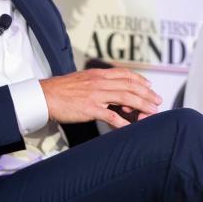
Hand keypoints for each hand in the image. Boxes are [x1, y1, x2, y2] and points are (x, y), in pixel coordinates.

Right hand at [40, 67, 161, 128]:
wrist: (44, 96)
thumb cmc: (62, 90)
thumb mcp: (83, 81)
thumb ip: (99, 85)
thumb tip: (114, 94)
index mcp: (98, 74)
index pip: (125, 74)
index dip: (140, 80)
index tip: (149, 86)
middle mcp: (100, 82)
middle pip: (130, 86)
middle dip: (147, 94)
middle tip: (158, 100)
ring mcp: (96, 95)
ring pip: (126, 98)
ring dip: (142, 105)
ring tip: (152, 112)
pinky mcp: (90, 108)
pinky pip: (111, 116)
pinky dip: (124, 122)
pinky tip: (132, 127)